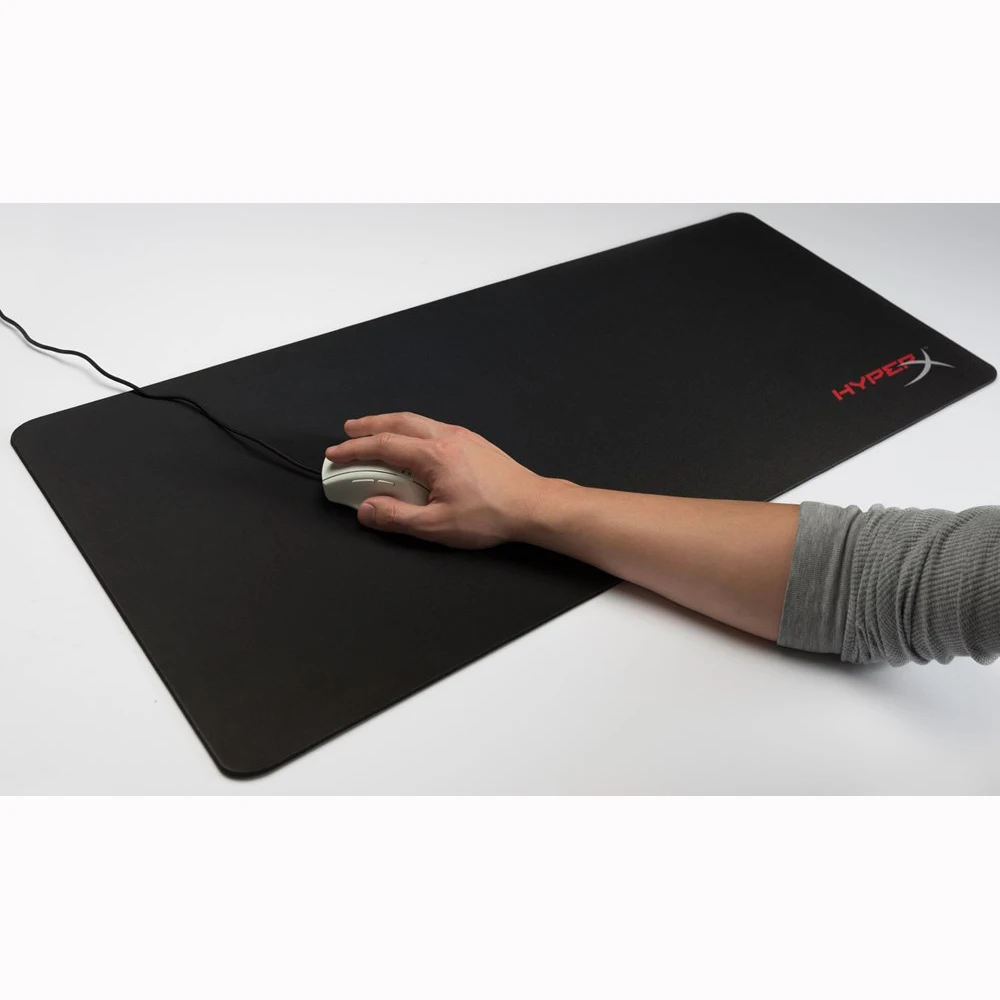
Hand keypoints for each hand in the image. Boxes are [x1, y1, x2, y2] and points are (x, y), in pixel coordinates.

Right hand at [324, 412, 558, 547]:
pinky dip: (412, 429)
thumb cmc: (491, 515)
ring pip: (417, 421)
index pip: (383, 446)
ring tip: (374, 432)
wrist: (533, 505)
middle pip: (398, 422)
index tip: (335, 455)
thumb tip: (367, 510)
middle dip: (369, 425)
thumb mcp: (437, 525)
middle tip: (348, 430)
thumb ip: (397, 517)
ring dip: (390, 424)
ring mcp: (462, 437)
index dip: (354, 450)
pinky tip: (411, 441)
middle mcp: (446, 437)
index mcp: (433, 455)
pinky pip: (433, 427)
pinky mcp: (473, 443)